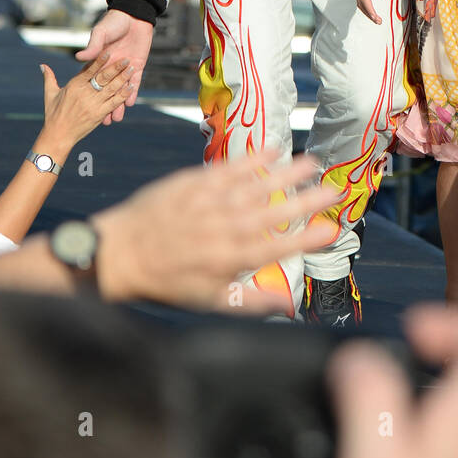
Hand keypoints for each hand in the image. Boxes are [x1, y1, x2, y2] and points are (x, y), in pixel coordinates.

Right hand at [39, 53, 132, 151]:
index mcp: (74, 86)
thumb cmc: (52, 114)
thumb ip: (49, 78)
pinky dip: (124, 95)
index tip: (108, 51)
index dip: (99, 60)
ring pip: (111, 88)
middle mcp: (85, 94)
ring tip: (132, 68)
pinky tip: (132, 87)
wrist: (57, 136)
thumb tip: (42, 65)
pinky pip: (114, 102)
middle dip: (116, 67)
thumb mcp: (50, 94)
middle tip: (126, 58)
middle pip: (103, 77)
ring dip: (122, 78)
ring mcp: (93, 105)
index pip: (89, 70)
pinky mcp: (99, 114)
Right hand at [75, 9, 153, 124]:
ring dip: (118, 104)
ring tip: (115, 119)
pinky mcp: (138, 66)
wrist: (134, 15)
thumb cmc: (113, 21)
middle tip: (102, 122)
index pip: (93, 81)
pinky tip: (130, 104)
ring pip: (121, 90)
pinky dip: (132, 93)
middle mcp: (112, 67)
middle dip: (104, 105)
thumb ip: (92, 46)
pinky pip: (135, 83)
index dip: (89, 95)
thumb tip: (78, 57)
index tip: (83, 109)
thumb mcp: (100, 33)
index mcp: (100, 61)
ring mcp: (125, 68)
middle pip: (106, 90)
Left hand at [91, 149, 337, 313]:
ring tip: (312, 162)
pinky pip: (227, 168)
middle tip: (336, 190)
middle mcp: (221, 229)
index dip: (306, 239)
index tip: (333, 230)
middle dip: (307, 201)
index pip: (276, 248)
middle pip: (273, 213)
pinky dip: (249, 160)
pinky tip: (272, 150)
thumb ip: (251, 302)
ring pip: (254, 186)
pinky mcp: (192, 183)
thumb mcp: (208, 301)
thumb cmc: (166, 282)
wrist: (121, 253)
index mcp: (228, 260)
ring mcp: (208, 203)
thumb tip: (288, 306)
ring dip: (285, 174)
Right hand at [356, 0, 391, 24]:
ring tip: (376, 18)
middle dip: (368, 14)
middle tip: (378, 21)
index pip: (365, 0)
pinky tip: (372, 9)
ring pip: (360, 1)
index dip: (370, 11)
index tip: (376, 18)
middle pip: (360, 3)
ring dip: (366, 10)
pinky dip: (365, 5)